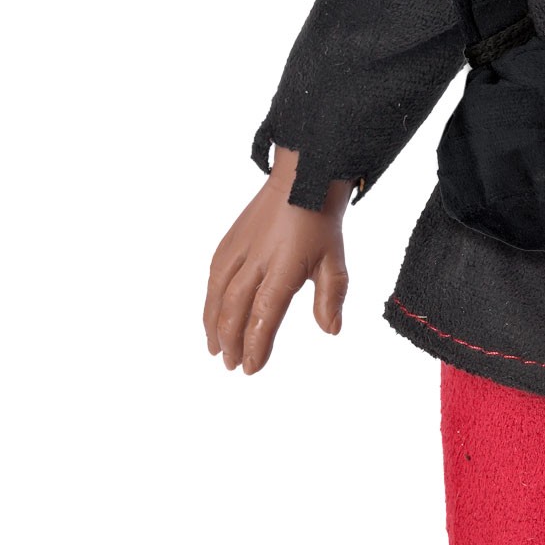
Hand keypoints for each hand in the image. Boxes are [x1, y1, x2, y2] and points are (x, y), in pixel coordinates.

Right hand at [203, 146, 352, 373]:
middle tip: (232, 364)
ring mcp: (238, 248)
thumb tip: (331, 330)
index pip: (265, 313)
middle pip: (235, 308)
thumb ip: (331, 296)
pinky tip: (211, 315)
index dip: (255, 343)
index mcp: (284, 266)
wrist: (303, 177)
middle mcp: (255, 258)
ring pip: (217, 294)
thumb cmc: (320, 221)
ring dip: (214, 325)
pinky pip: (213, 275)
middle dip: (231, 341)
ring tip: (215, 349)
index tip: (251, 367)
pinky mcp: (229, 241)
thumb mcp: (334, 259)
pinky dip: (209, 300)